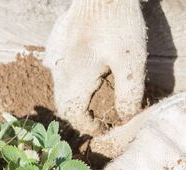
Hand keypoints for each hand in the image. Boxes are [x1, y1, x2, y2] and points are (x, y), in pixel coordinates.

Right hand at [44, 0, 146, 134]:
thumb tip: (126, 117)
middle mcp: (59, 72)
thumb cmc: (119, 25)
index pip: (74, 116)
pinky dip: (71, 80)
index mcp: (74, 80)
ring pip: (60, 89)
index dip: (89, 127)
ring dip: (75, 98)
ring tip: (94, 95)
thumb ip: (128, 93)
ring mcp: (54, 57)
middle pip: (63, 105)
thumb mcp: (131, 62)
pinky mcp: (54, 45)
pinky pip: (59, 71)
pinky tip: (86, 69)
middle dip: (79, 116)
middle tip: (97, 117)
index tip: (103, 128)